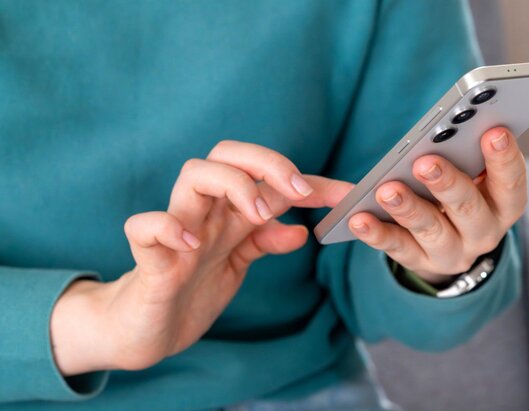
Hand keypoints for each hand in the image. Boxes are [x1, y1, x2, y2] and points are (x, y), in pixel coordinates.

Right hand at [50, 141, 352, 374]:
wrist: (146, 331)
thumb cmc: (190, 290)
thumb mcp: (236, 266)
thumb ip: (262, 243)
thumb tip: (301, 232)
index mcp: (228, 214)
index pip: (269, 180)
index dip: (312, 183)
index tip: (348, 195)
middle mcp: (204, 213)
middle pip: (227, 155)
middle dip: (266, 163)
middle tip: (297, 192)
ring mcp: (176, 232)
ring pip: (193, 175)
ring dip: (230, 184)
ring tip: (253, 215)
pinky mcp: (148, 259)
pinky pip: (144, 227)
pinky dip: (168, 229)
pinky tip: (192, 246)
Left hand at [348, 127, 525, 283]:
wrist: (451, 243)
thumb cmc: (461, 191)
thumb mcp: (473, 174)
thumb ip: (462, 150)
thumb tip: (440, 126)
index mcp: (503, 204)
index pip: (511, 184)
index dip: (505, 159)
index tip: (494, 132)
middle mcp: (483, 232)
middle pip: (469, 209)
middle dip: (447, 184)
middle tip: (426, 162)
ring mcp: (453, 251)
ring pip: (432, 230)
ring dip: (409, 208)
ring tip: (387, 190)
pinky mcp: (420, 262)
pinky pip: (397, 248)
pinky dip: (377, 233)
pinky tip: (358, 218)